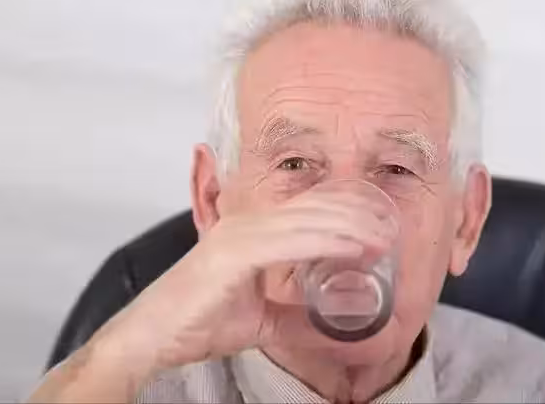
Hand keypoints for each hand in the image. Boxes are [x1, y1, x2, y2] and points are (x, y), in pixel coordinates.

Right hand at [28, 180, 394, 401]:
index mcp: (251, 232)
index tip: (380, 225)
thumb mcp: (261, 321)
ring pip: (306, 220)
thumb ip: (297, 321)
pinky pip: (289, 241)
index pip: (306, 211)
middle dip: (356, 213)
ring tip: (384, 236)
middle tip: (392, 226)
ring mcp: (238, 234)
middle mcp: (246, 223)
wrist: (152, 336)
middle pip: (312, 207)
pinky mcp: (231, 253)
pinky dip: (325, 242)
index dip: (345, 212)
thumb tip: (336, 331)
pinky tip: (354, 248)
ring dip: (350, 226)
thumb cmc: (199, 320)